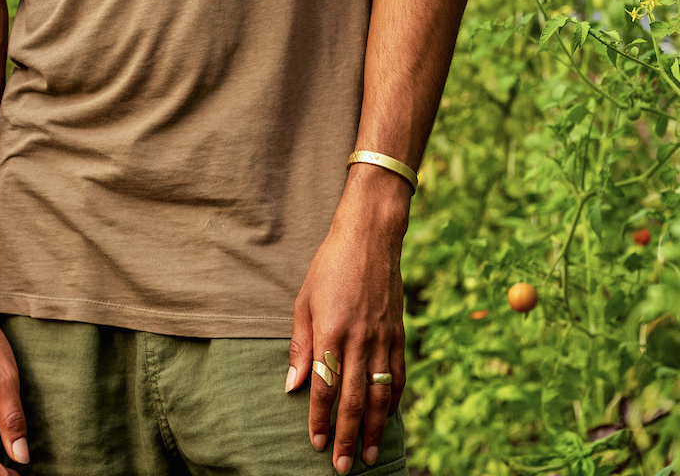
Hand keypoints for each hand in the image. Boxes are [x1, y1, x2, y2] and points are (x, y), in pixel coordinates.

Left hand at [285, 169, 409, 471]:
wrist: (369, 238)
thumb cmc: (330, 267)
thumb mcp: (304, 300)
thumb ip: (300, 345)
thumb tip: (292, 386)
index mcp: (330, 330)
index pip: (324, 386)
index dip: (319, 418)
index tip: (316, 443)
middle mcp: (358, 339)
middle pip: (354, 399)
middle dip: (348, 437)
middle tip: (343, 466)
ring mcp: (382, 338)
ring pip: (380, 395)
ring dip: (374, 429)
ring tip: (369, 456)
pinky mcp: (398, 334)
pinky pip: (398, 376)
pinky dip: (393, 402)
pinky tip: (388, 419)